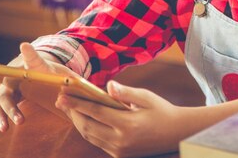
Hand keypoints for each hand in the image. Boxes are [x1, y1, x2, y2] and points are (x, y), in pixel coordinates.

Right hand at [0, 42, 77, 131]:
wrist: (39, 73)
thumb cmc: (38, 66)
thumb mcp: (37, 61)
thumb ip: (31, 55)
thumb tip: (24, 44)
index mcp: (11, 72)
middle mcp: (6, 83)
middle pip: (4, 96)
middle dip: (9, 106)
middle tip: (18, 119)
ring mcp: (8, 93)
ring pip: (2, 106)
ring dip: (3, 117)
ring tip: (5, 128)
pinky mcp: (12, 102)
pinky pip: (5, 111)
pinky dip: (3, 118)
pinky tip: (4, 127)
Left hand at [55, 81, 185, 157]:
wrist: (176, 134)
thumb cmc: (162, 111)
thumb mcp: (146, 97)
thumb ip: (126, 92)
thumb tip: (108, 85)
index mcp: (128, 124)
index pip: (96, 112)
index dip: (77, 103)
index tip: (63, 95)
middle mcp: (121, 140)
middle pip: (87, 127)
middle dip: (72, 113)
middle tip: (61, 101)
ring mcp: (119, 150)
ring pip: (90, 137)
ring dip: (78, 122)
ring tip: (70, 109)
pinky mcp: (120, 155)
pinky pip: (98, 142)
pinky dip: (89, 131)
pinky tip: (85, 120)